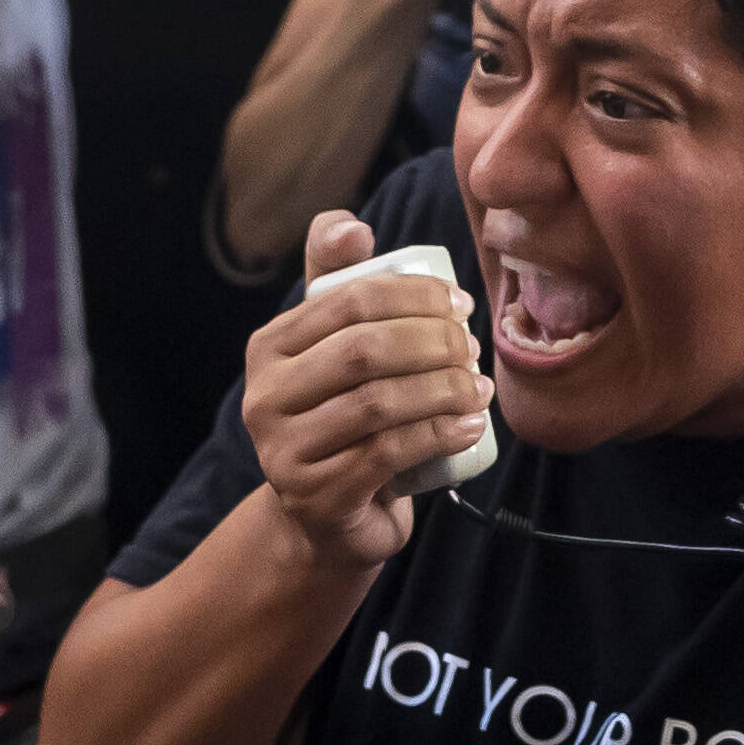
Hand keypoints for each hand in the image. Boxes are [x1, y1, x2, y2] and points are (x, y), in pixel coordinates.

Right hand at [246, 215, 486, 575]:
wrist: (328, 518)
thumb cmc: (342, 417)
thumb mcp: (334, 349)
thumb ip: (338, 282)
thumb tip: (351, 226)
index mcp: (268, 347)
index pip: (348, 300)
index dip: (413, 295)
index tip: (461, 304)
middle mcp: (264, 397)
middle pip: (364, 351)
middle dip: (433, 342)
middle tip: (472, 348)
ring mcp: (283, 452)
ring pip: (378, 404)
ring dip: (443, 390)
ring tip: (479, 389)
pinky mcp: (315, 497)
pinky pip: (387, 454)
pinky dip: (438, 434)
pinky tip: (470, 426)